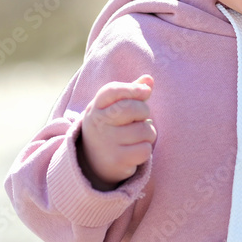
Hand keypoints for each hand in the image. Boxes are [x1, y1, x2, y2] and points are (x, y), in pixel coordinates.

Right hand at [79, 75, 156, 190]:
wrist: (92, 162)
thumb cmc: (110, 127)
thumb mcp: (112, 107)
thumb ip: (131, 91)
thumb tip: (149, 79)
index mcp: (96, 107)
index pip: (112, 90)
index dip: (132, 88)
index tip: (146, 91)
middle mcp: (98, 123)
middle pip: (132, 108)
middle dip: (144, 111)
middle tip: (140, 117)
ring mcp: (107, 143)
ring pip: (144, 130)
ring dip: (148, 133)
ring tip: (136, 136)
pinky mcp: (117, 160)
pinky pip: (145, 149)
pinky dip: (145, 149)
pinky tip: (134, 150)